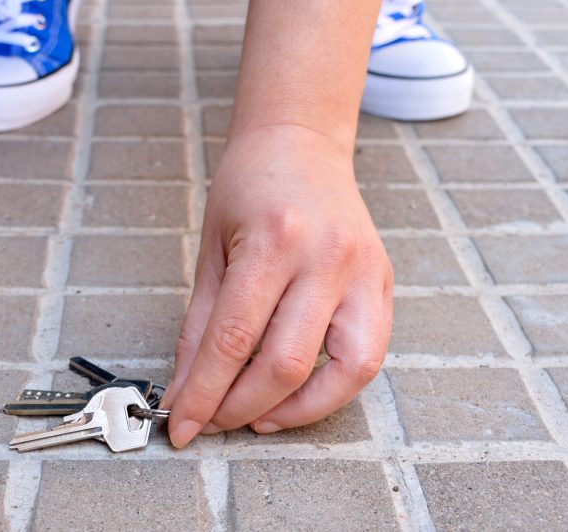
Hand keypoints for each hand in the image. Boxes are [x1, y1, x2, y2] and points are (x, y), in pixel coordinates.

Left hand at [159, 124, 393, 447]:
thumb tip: (185, 390)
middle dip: (242, 408)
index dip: (204, 393)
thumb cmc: (250, 186)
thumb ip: (200, 326)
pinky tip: (295, 394)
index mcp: (274, 240)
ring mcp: (364, 272)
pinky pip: (368, 357)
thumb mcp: (211, 249)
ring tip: (257, 417)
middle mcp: (327, 258)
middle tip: (213, 421)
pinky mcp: (383, 285)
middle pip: (287, 363)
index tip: (184, 424)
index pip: (234, 340)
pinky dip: (331, 388)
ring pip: (346, 371)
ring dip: (297, 411)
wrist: (300, 143)